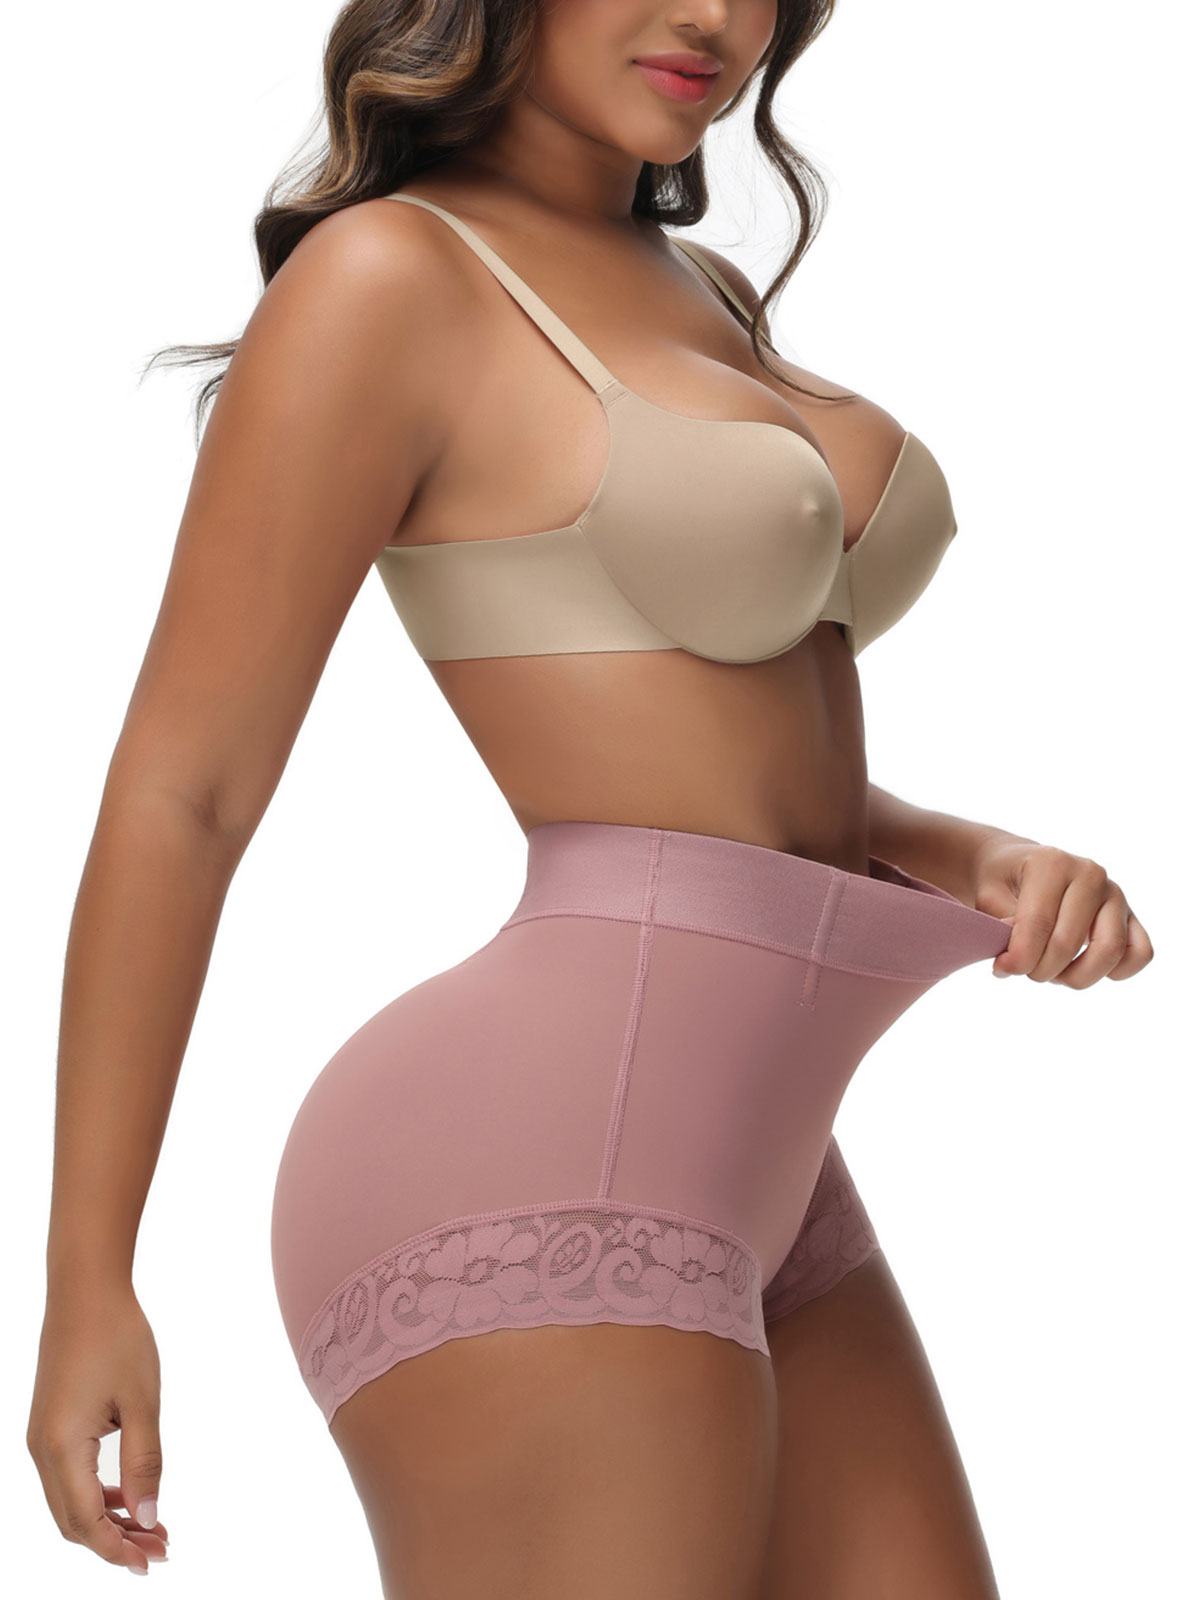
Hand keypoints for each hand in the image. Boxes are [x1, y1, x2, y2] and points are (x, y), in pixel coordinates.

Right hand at [27, 1285, 169, 1575]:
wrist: (85, 1291)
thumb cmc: (117, 1337)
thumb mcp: (141, 1402)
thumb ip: (145, 1462)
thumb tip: (148, 1517)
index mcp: (61, 1448)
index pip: (86, 1522)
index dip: (118, 1548)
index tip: (154, 1561)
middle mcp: (42, 1450)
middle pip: (73, 1521)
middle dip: (115, 1541)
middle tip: (161, 1547)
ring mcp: (42, 1439)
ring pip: (69, 1502)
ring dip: (108, 1520)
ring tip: (153, 1526)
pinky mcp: (50, 1426)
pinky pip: (69, 1477)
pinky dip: (98, 1495)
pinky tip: (130, 1495)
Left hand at [969, 836, 1153, 986]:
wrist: (1020, 866)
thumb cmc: (1002, 882)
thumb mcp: (987, 895)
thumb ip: (999, 924)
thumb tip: (1017, 954)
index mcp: (1053, 862)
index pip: (1039, 923)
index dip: (1018, 958)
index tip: (1001, 969)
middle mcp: (1090, 874)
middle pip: (1069, 943)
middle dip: (1040, 970)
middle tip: (1024, 970)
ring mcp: (1115, 894)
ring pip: (1109, 951)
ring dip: (1076, 977)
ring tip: (1052, 972)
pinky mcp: (1130, 915)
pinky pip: (1140, 953)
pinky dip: (1116, 971)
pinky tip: (1084, 969)